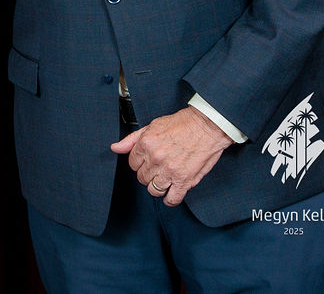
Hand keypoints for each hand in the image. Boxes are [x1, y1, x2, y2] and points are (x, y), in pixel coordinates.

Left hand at [110, 106, 232, 205]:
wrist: (207, 126)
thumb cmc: (182, 124)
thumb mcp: (153, 126)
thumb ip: (132, 139)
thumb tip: (116, 148)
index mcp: (146, 144)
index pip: (132, 163)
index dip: (140, 163)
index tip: (147, 161)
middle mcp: (156, 158)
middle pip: (142, 177)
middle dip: (148, 174)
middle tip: (158, 168)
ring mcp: (170, 171)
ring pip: (153, 190)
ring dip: (157, 186)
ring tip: (165, 179)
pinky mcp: (184, 181)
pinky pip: (172, 199)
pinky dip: (170, 200)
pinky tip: (171, 193)